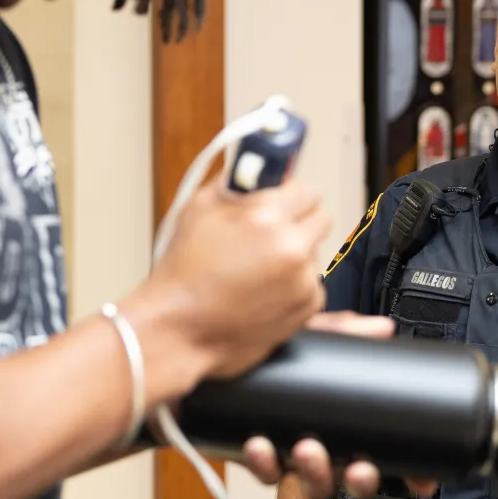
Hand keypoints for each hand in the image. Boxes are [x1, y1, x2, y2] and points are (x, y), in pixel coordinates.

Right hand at [133, 171, 330, 388]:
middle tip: (268, 234)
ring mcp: (303, 280)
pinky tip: (262, 290)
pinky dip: (294, 284)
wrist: (178, 330)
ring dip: (295, 255)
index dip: (288, 195)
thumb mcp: (197, 210)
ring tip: (256, 269)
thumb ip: (234, 184)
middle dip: (297, 221)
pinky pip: (312, 283)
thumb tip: (254, 168)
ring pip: (314, 252)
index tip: (278, 202)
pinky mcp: (307, 307)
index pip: (305, 189)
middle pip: (319, 218)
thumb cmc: (182, 274)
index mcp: (267, 217)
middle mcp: (292, 248)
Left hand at [240, 313, 438, 498]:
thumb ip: (343, 334)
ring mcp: (290, 455)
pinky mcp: (256, 457)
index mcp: (344, 426)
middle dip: (359, 479)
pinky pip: (264, 471)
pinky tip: (260, 444)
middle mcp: (322, 445)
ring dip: (313, 471)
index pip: (385, 456)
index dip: (407, 475)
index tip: (421, 481)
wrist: (215, 360)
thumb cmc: (269, 355)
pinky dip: (263, 462)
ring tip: (305, 450)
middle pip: (352, 479)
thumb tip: (379, 328)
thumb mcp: (311, 339)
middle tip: (356, 466)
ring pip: (311, 481)